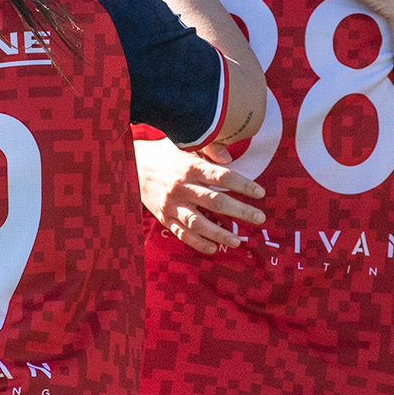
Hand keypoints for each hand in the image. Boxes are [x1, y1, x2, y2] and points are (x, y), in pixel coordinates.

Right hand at [133, 139, 265, 254]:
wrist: (133, 166)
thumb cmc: (166, 155)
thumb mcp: (186, 145)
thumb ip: (209, 149)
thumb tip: (229, 157)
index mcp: (190, 167)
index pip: (221, 177)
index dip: (242, 184)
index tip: (260, 192)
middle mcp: (182, 187)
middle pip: (215, 202)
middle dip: (240, 211)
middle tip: (260, 218)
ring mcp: (172, 205)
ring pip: (198, 223)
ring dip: (219, 234)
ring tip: (237, 241)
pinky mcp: (164, 217)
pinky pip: (182, 234)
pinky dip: (198, 243)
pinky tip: (213, 248)